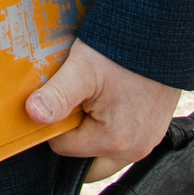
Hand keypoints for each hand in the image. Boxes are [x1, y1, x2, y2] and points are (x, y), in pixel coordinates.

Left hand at [27, 40, 180, 181]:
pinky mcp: (153, 131)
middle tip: (74, 102)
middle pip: (86, 159)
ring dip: (92, 130)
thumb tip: (33, 115)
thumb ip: (57, 96)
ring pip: (104, 150)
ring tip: (91, 97)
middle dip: (74, 136)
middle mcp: (135, 150)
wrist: (160, 35)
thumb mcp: (82, 69)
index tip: (59, 99)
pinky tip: (108, 97)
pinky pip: (123, 139)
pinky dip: (110, 124)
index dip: (55, 123)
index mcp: (115, 142)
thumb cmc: (123, 52)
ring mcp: (147, 142)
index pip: (63, 148)